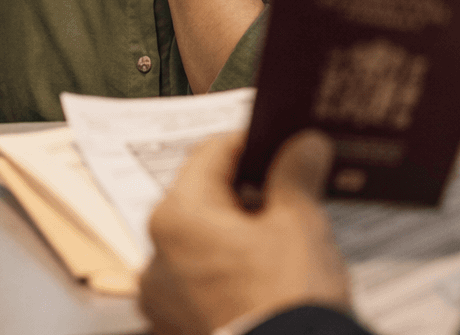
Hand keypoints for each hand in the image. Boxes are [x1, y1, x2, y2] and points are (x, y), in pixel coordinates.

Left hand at [140, 130, 350, 334]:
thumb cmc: (287, 300)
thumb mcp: (299, 223)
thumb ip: (295, 174)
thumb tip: (303, 145)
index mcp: (177, 217)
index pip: (212, 152)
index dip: (253, 143)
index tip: (284, 144)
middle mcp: (156, 256)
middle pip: (204, 198)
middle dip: (248, 189)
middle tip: (290, 185)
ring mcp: (164, 300)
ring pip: (203, 242)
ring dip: (239, 231)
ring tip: (285, 230)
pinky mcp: (178, 330)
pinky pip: (202, 281)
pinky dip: (231, 269)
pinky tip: (268, 271)